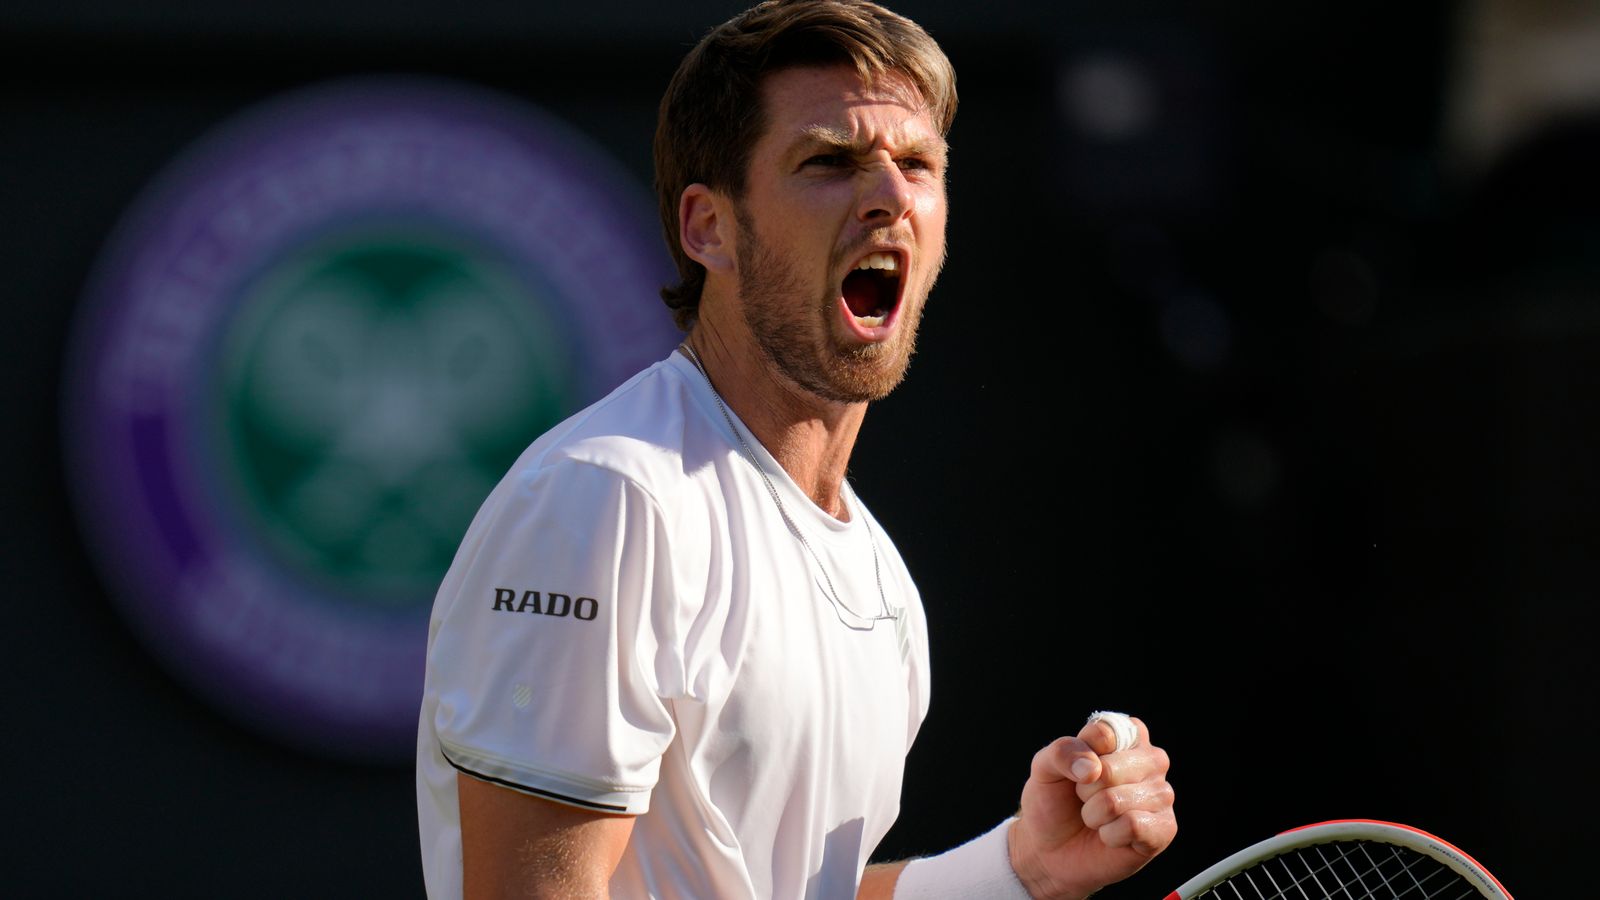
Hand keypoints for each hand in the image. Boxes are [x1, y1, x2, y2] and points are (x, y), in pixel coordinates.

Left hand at [1007, 716, 1176, 899]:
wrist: (1050, 849)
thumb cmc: (1054, 802)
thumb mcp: (1044, 768)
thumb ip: (1062, 752)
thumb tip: (1093, 768)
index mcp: (1126, 736)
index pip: (1105, 732)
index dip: (1081, 756)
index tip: (1077, 772)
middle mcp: (1150, 760)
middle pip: (1111, 768)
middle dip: (1085, 790)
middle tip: (1085, 799)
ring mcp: (1161, 794)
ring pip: (1118, 800)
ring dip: (1094, 815)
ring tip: (1096, 818)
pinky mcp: (1165, 828)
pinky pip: (1133, 825)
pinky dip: (1110, 835)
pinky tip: (1110, 836)